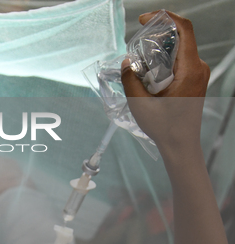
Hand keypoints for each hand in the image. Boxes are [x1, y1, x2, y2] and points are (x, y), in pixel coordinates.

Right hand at [121, 11, 209, 160]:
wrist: (180, 144)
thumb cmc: (164, 127)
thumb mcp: (139, 104)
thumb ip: (130, 80)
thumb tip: (127, 62)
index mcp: (190, 69)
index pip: (184, 29)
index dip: (165, 18)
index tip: (145, 20)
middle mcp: (199, 67)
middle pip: (180, 37)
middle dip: (157, 35)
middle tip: (137, 43)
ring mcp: (198, 73)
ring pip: (179, 49)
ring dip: (159, 49)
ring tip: (141, 61)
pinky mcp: (194, 79)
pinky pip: (180, 60)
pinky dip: (164, 59)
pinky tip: (149, 71)